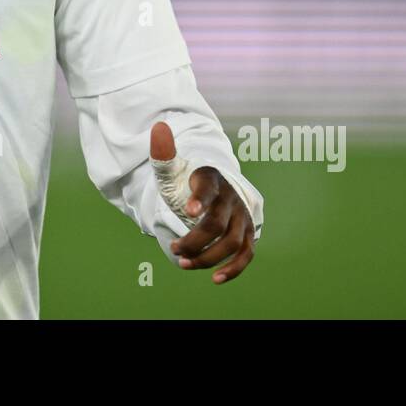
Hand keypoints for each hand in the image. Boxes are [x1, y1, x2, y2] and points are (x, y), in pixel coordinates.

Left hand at [151, 121, 256, 284]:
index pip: (207, 187)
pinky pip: (246, 254)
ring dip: (208, 257)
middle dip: (194, 240)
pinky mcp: (247, 235)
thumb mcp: (173, 168)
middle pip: (216, 224)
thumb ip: (163, 153)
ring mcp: (241, 217)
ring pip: (232, 242)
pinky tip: (215, 279)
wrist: (214, 189)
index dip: (199, 198)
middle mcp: (230, 198)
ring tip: (184, 263)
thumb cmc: (188, 181)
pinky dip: (234, 269)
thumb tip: (158, 127)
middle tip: (175, 249)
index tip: (188, 210)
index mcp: (211, 179)